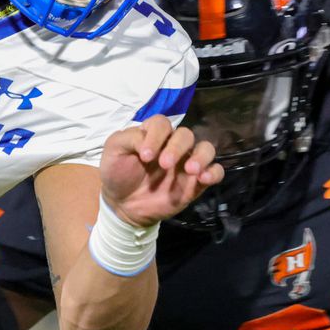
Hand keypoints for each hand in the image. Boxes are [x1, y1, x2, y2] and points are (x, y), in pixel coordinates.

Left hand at [99, 115, 223, 227]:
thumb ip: (128, 138)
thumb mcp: (113, 151)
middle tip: (164, 165)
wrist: (122, 206)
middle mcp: (173, 145)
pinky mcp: (196, 183)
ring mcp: (186, 163)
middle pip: (186, 134)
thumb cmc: (117, 173)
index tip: (145, 156)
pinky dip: (214, 172)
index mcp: (153, 134)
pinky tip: (204, 178)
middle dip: (176, 148)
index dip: (156, 136)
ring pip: (206, 148)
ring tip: (191, 170)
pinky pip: (216, 171)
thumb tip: (148, 143)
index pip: (162, 123)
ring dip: (201, 157)